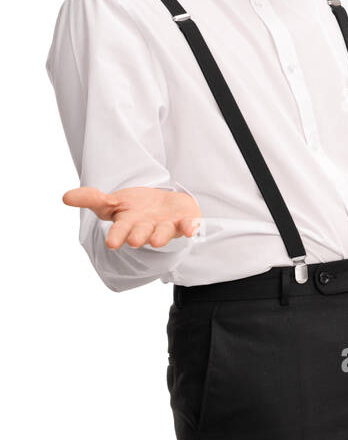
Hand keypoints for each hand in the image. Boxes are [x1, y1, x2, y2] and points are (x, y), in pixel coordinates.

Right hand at [63, 185, 201, 249]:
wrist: (162, 205)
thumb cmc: (134, 207)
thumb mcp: (111, 202)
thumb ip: (92, 199)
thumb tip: (65, 197)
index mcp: (128, 224)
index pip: (120, 231)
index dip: (117, 236)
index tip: (112, 243)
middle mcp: (148, 228)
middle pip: (143, 233)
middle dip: (140, 236)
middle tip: (136, 241)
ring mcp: (167, 225)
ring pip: (165, 232)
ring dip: (162, 235)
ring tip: (157, 240)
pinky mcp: (185, 221)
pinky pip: (189, 225)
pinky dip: (190, 227)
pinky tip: (191, 228)